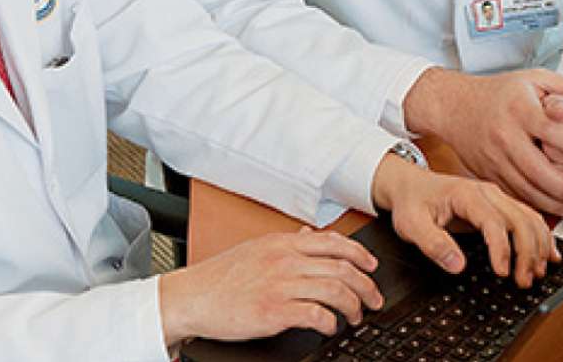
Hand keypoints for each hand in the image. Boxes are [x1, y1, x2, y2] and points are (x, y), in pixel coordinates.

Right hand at [159, 227, 381, 347]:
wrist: (189, 297)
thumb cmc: (219, 277)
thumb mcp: (256, 248)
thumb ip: (286, 242)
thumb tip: (309, 234)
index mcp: (283, 243)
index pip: (334, 243)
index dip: (360, 255)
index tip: (371, 267)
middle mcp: (286, 260)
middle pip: (342, 268)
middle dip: (366, 285)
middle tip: (373, 299)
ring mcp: (281, 285)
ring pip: (335, 290)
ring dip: (353, 305)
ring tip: (355, 316)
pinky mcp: (273, 311)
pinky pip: (315, 314)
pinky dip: (330, 321)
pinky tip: (330, 327)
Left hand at [372, 153, 559, 287]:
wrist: (410, 185)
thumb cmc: (412, 202)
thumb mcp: (411, 225)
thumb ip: (433, 244)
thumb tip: (457, 265)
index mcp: (466, 195)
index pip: (494, 221)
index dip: (502, 248)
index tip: (503, 273)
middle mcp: (487, 193)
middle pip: (520, 219)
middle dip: (527, 252)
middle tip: (523, 280)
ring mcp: (497, 198)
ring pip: (529, 218)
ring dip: (538, 246)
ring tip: (536, 273)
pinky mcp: (500, 205)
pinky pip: (528, 218)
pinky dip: (541, 236)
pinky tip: (547, 254)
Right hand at [403, 67, 562, 217]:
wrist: (454, 106)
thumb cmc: (498, 92)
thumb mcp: (536, 79)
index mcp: (520, 109)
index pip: (551, 130)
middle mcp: (506, 136)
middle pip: (539, 169)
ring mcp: (495, 158)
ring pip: (527, 188)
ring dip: (555, 203)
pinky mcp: (488, 174)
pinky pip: (514, 195)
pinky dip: (535, 206)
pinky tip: (554, 210)